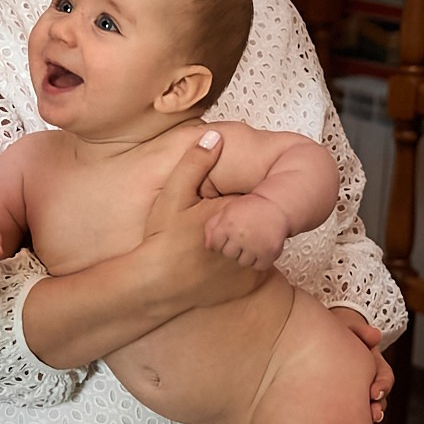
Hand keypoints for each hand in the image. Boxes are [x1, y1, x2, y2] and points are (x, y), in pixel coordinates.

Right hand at [142, 130, 261, 310]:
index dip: (249, 189)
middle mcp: (249, 238)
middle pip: (263, 215)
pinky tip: (230, 256)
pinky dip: (252, 256)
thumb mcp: (172, 196)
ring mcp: (253, 263)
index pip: (259, 191)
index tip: (238, 190)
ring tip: (236, 231)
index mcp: (234, 213)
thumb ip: (194, 163)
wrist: (159, 286)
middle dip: (253, 210)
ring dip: (255, 233)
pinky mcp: (252, 282)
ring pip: (265, 238)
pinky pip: (261, 262)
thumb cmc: (162, 242)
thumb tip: (214, 136)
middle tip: (233, 212)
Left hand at [204, 192, 288, 268]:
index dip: (222, 241)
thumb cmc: (251, 207)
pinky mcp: (269, 252)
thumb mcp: (227, 211)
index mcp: (227, 225)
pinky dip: (260, 260)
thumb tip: (208, 247)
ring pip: (243, 262)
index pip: (215, 245)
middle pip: (228, 254)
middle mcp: (240, 236)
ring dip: (247, 255)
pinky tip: (261, 248)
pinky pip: (259, 266)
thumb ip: (212, 226)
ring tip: (253, 242)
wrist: (276, 205)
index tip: (230, 235)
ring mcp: (255, 245)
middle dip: (234, 248)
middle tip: (244, 237)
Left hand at [330, 307, 392, 423]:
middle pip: (380, 400)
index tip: (375, 392)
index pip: (384, 377)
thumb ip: (361, 330)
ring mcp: (358, 394)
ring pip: (368, 412)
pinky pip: (353, 420)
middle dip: (378, 409)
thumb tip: (374, 336)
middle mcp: (370, 382)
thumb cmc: (339, 331)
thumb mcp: (349, 326)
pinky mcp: (345, 403)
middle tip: (374, 415)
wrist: (324, 337)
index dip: (382, 385)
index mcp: (374, 365)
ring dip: (367, 422)